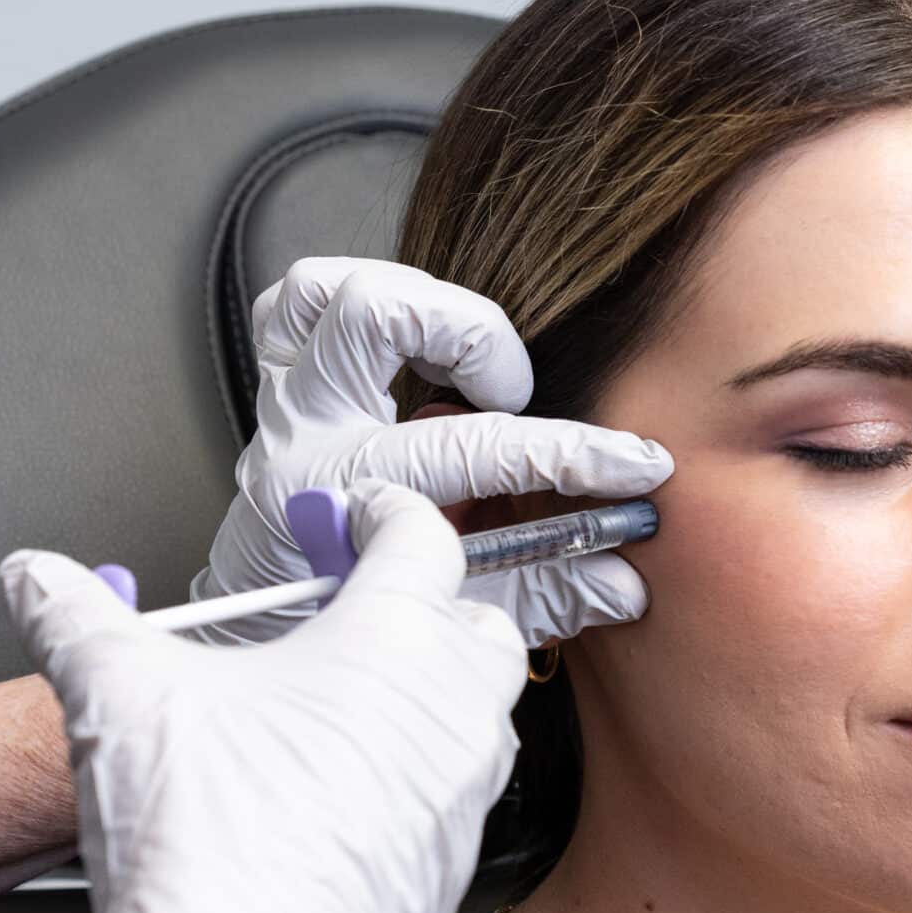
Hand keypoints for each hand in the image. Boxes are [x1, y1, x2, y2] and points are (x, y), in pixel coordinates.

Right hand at [0, 480, 525, 912]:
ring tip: (345, 701)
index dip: (387, 514)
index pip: (423, 541)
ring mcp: (462, 797)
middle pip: (475, 624)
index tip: (359, 515)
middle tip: (357, 608)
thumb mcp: (117, 699)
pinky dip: (415, 777)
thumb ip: (74, 618)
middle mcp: (448, 715)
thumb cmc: (201, 845)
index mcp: (392, 646)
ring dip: (428, 694)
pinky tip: (343, 795)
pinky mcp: (453, 868)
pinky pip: (454, 798)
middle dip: (426, 606)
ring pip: (477, 716)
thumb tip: (34, 577)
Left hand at [193, 256, 672, 645]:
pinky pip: (295, 303)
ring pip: (324, 291)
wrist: (276, 622)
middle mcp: (302, 437)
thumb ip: (544, 593)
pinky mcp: (277, 381)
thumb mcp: (464, 615)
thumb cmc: (367, 615)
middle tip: (515, 393)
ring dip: (413, 303)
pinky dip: (358, 302)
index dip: (570, 453)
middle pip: (374, 317)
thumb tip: (625, 580)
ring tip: (469, 352)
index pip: (473, 450)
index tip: (635, 465)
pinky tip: (417, 339)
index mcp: (345, 499)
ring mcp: (283, 402)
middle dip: (473, 337)